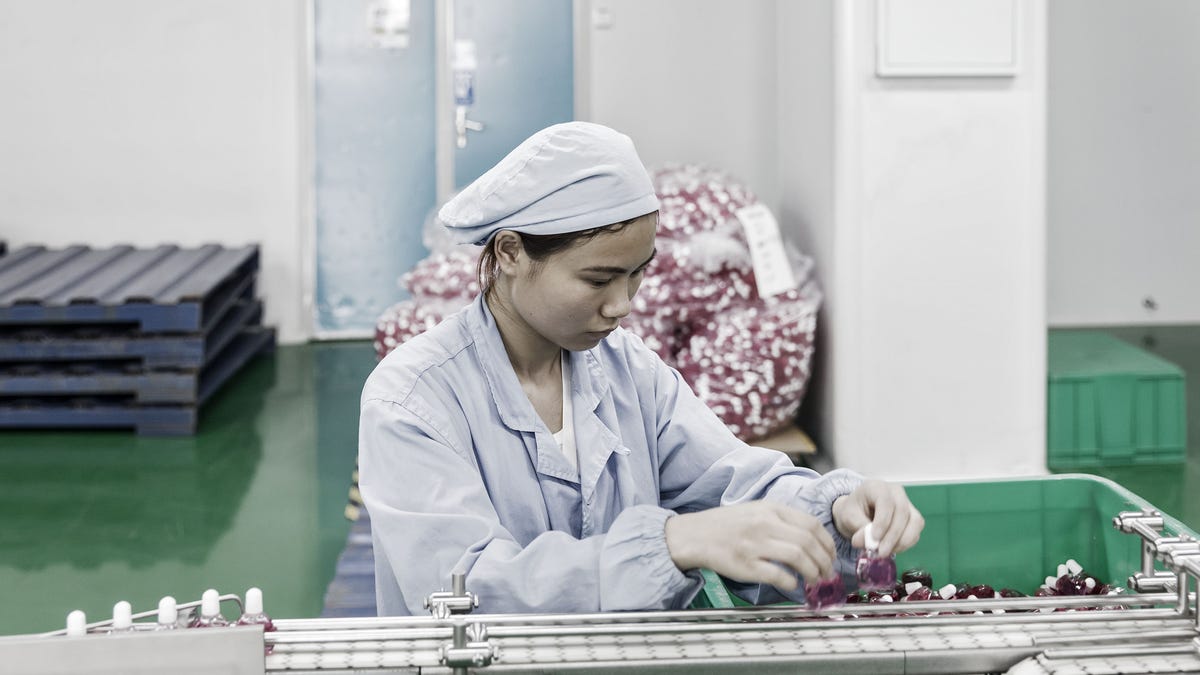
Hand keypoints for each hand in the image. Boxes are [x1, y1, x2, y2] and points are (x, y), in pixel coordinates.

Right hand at [664, 501, 835, 590]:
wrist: (694, 535)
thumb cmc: (726, 525)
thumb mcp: (756, 510)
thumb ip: (782, 520)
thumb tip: (812, 539)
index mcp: (770, 509)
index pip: (812, 524)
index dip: (828, 543)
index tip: (831, 555)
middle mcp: (764, 524)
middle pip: (808, 542)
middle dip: (824, 561)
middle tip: (827, 572)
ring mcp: (755, 545)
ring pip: (798, 557)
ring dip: (812, 572)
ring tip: (814, 580)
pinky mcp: (746, 565)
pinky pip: (778, 575)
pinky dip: (791, 582)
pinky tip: (792, 584)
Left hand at [831, 480, 923, 556]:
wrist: (858, 512)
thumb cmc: (854, 510)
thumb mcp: (849, 517)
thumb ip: (859, 528)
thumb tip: (869, 544)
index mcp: (877, 487)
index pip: (886, 502)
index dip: (882, 522)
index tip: (875, 538)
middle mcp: (896, 492)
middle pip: (902, 512)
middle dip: (893, 536)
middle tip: (881, 552)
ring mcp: (907, 504)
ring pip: (915, 522)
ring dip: (902, 541)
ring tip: (886, 552)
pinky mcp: (913, 517)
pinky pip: (916, 531)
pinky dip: (906, 543)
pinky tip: (892, 549)